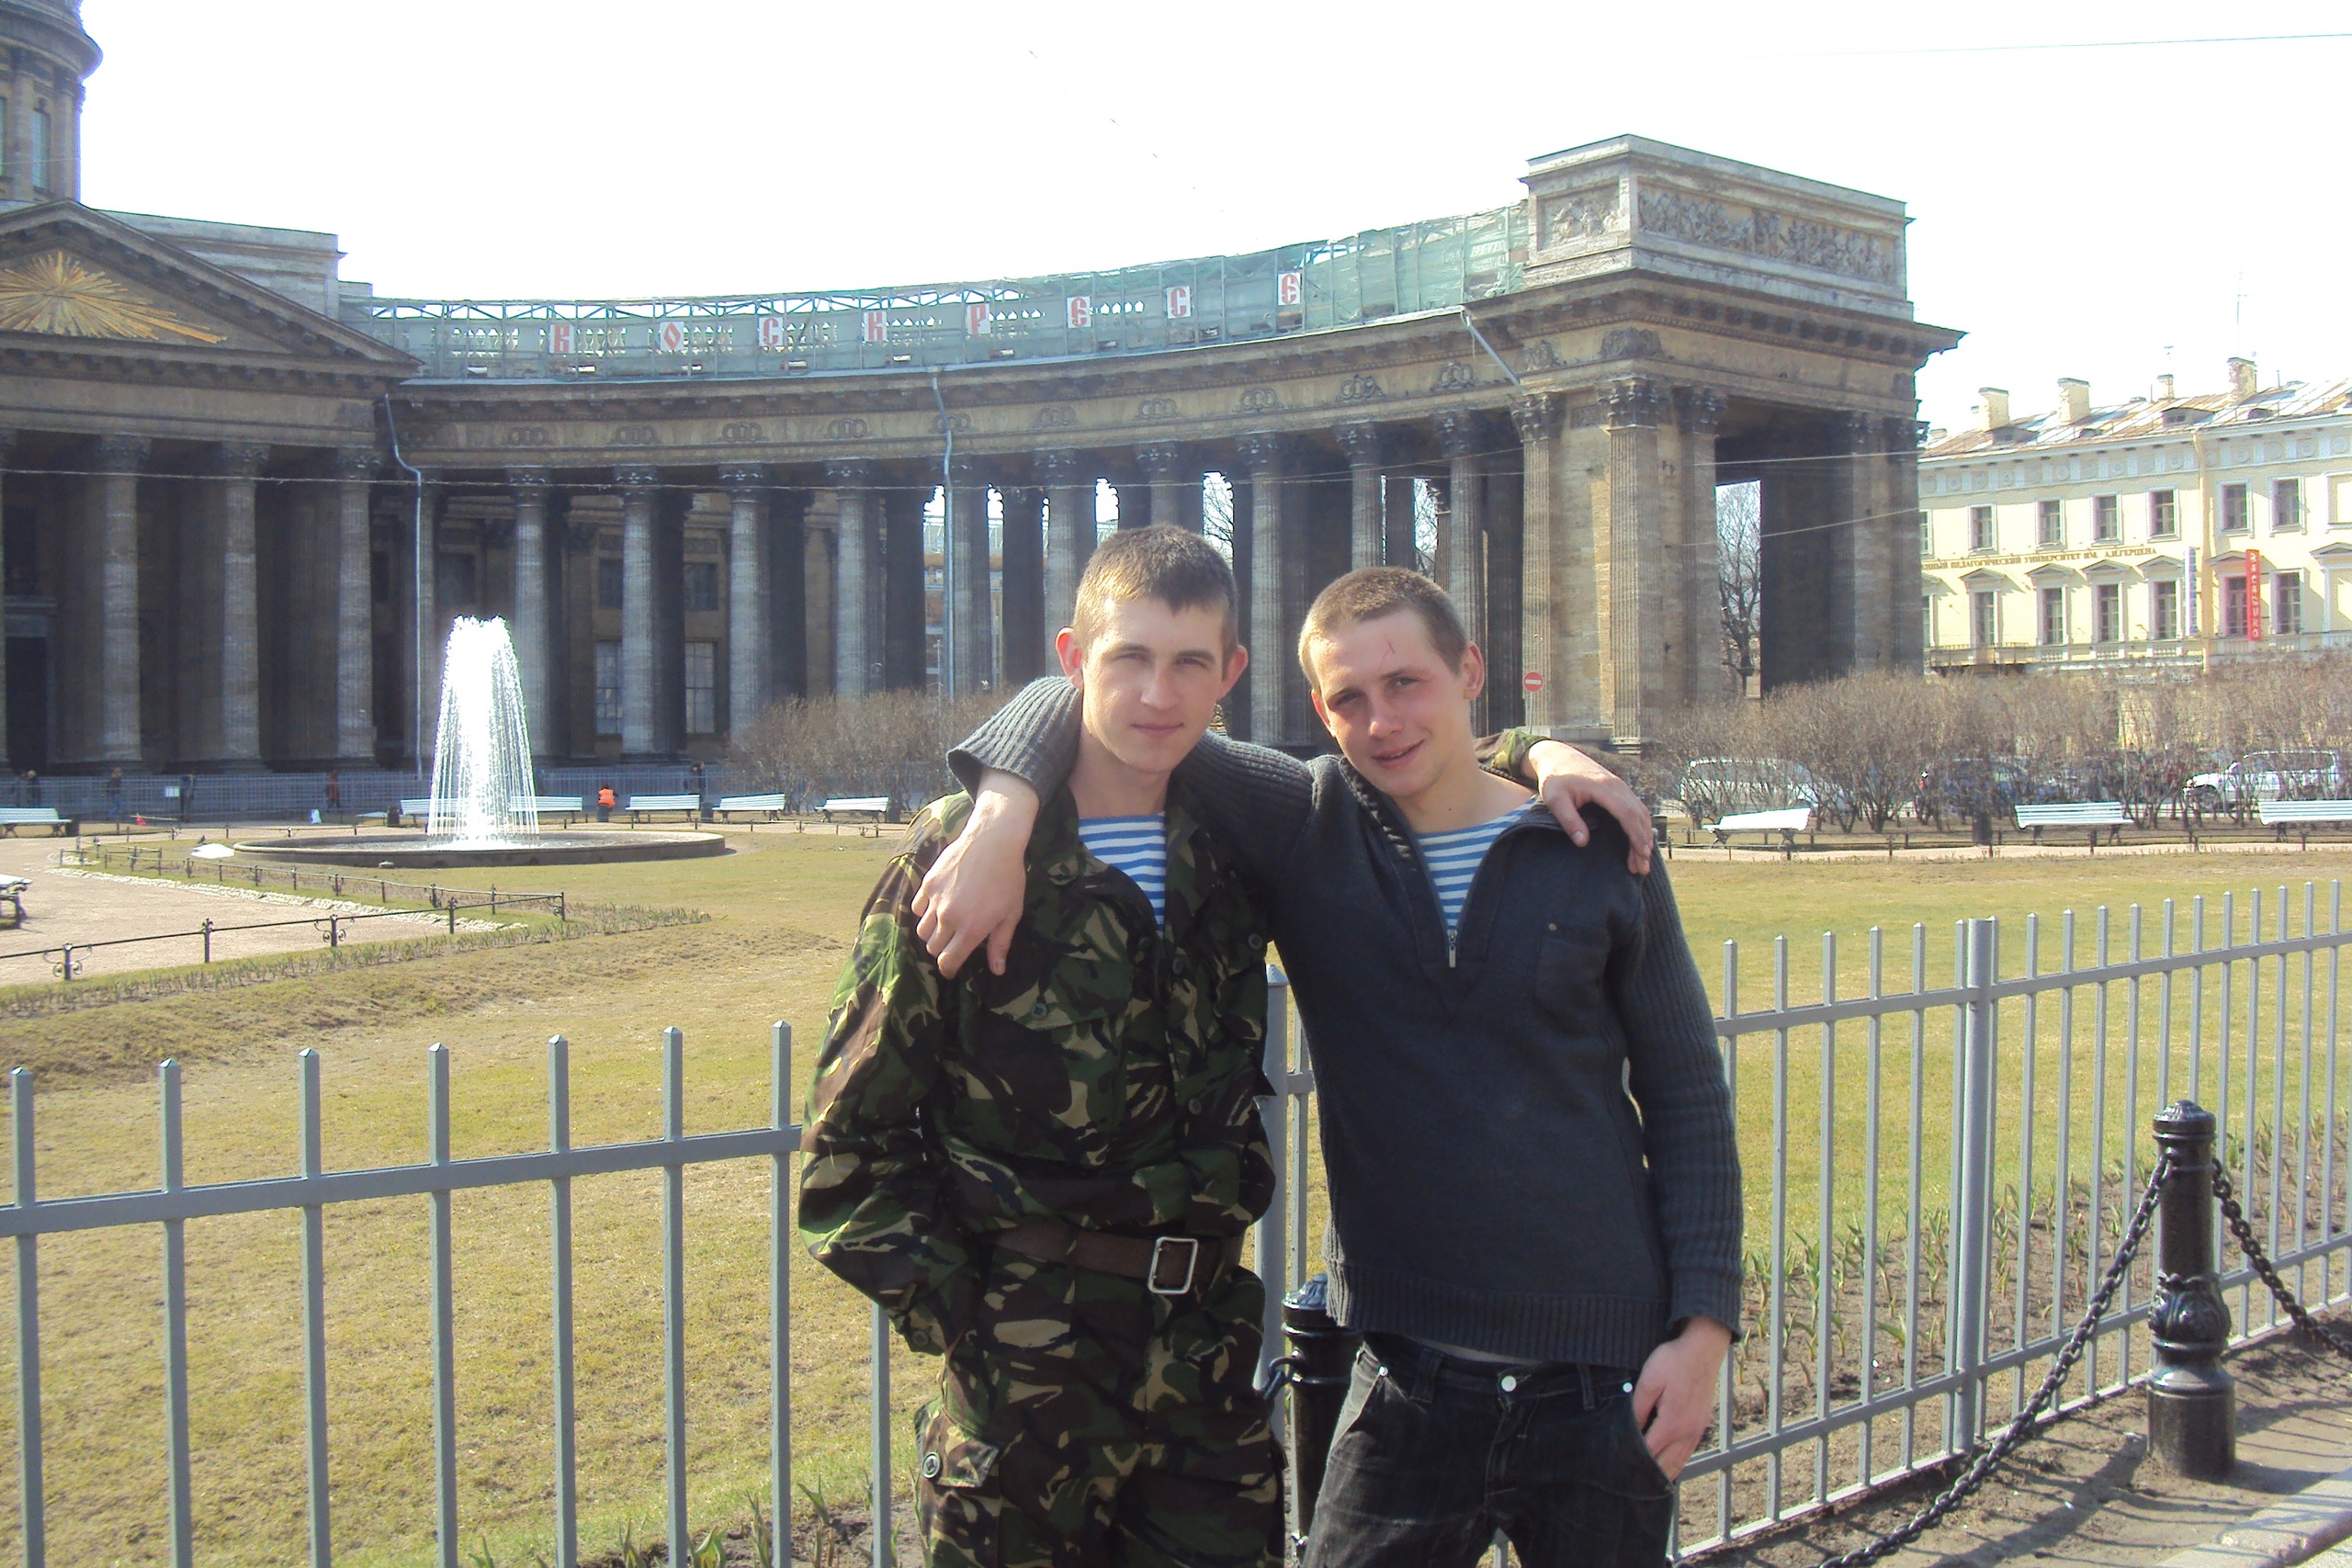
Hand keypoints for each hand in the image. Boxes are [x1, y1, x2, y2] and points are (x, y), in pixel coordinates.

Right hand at [912, 772, 1037, 977]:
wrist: (993, 841)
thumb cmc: (1008, 878)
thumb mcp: (1011, 913)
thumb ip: (1000, 943)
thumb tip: (997, 971)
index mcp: (971, 930)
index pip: (948, 961)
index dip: (948, 969)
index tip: (951, 969)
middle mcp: (949, 918)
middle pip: (933, 947)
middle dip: (942, 950)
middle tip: (953, 942)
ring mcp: (935, 900)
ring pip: (922, 930)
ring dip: (932, 933)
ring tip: (945, 925)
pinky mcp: (928, 883)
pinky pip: (917, 908)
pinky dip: (924, 912)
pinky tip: (937, 906)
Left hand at [1527, 741, 1654, 874]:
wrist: (1557, 757)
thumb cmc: (1555, 779)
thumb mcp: (1555, 800)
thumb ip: (1569, 820)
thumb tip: (1583, 843)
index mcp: (1604, 787)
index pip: (1627, 813)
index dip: (1636, 834)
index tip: (1641, 853)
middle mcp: (1617, 786)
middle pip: (1639, 816)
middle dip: (1643, 843)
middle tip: (1642, 868)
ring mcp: (1620, 787)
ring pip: (1641, 813)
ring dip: (1645, 836)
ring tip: (1642, 861)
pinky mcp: (1619, 790)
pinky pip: (1637, 809)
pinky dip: (1641, 827)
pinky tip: (1640, 842)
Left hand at [1630, 1316, 1730, 1479]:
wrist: (1704, 1348)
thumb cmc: (1674, 1361)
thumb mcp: (1649, 1381)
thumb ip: (1638, 1408)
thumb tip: (1630, 1430)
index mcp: (1672, 1424)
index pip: (1649, 1453)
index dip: (1633, 1463)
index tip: (1617, 1470)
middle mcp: (1687, 1433)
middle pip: (1665, 1465)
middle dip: (1647, 1475)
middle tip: (1627, 1483)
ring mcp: (1697, 1430)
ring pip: (1679, 1462)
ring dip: (1663, 1473)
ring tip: (1645, 1483)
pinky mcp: (1701, 1424)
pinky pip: (1687, 1453)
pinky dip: (1676, 1463)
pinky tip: (1667, 1465)